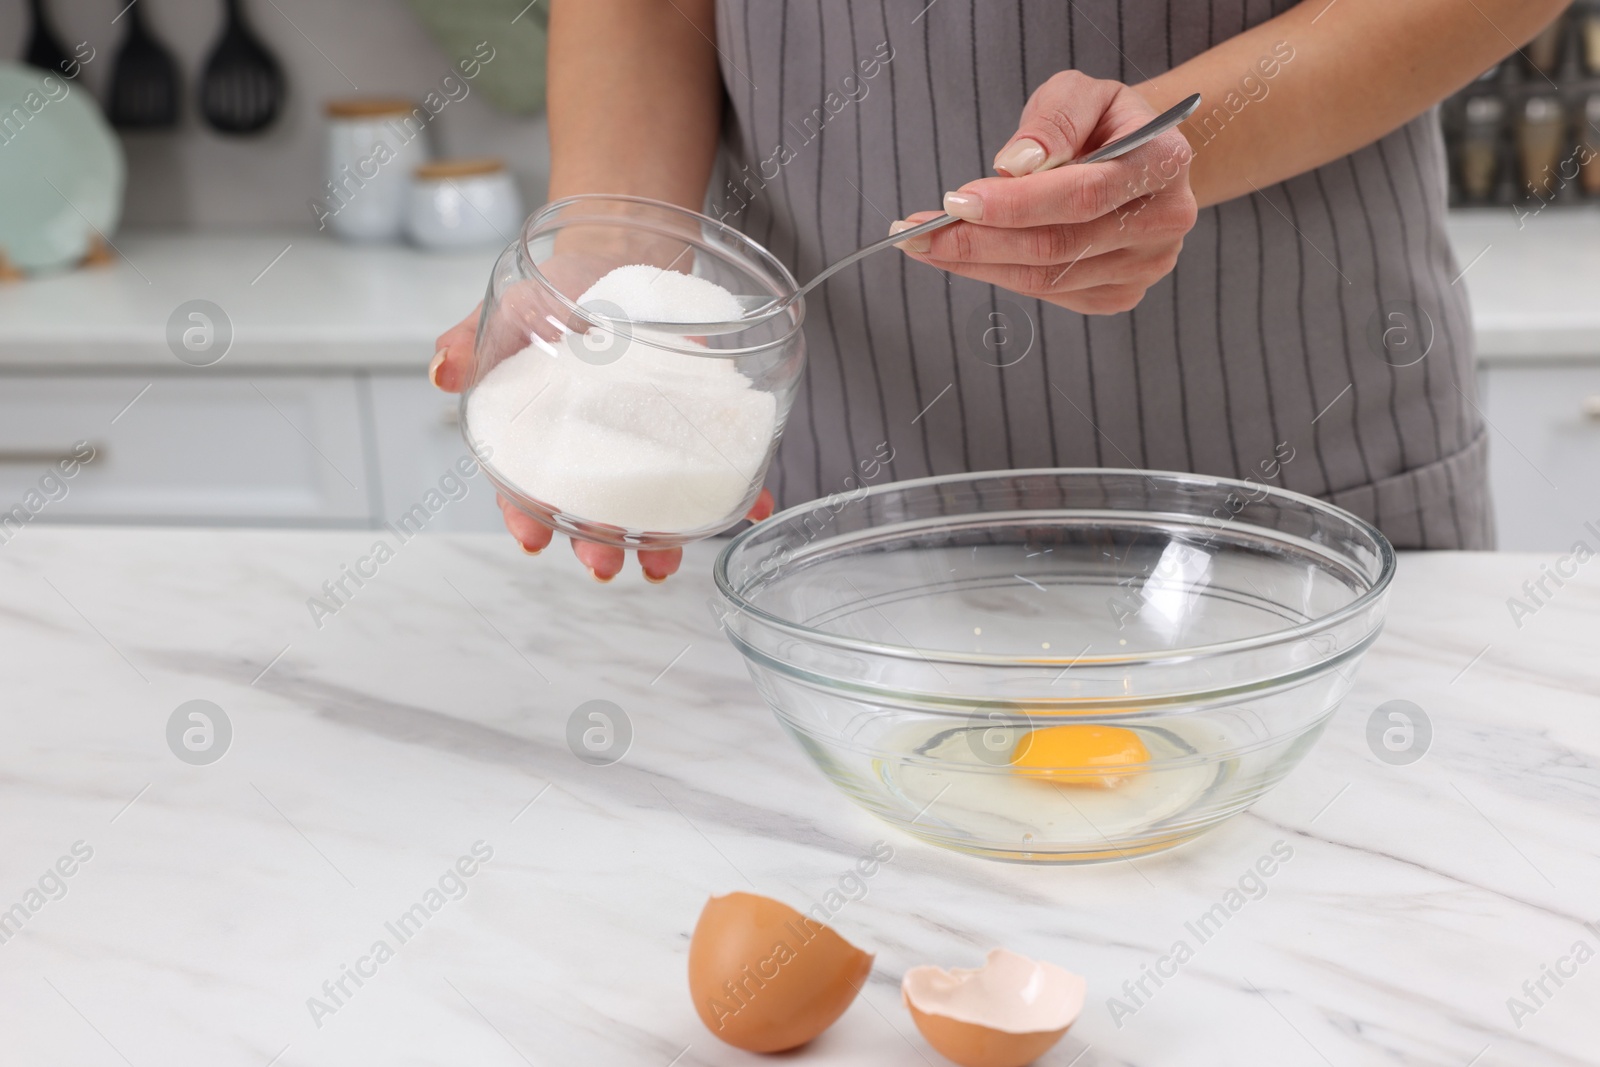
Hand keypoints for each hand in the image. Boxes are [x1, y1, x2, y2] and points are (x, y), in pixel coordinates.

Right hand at [430, 256, 775, 582]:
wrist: (619, 253)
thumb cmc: (558, 290)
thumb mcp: (511, 306)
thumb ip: (473, 339)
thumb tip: (443, 371)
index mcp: (542, 433)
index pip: (525, 486)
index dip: (525, 516)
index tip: (533, 539)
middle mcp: (593, 449)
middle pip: (589, 510)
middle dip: (597, 542)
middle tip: (605, 563)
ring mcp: (644, 443)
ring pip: (649, 503)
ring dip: (661, 539)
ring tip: (668, 563)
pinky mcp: (690, 425)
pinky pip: (713, 465)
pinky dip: (734, 492)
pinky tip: (752, 505)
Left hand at [891, 71, 1196, 315]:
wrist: (1140, 157)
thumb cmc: (1105, 122)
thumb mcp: (1081, 93)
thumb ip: (1054, 120)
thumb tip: (1016, 165)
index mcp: (1164, 162)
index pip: (1083, 193)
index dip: (1015, 204)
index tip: (956, 200)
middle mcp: (1164, 222)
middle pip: (1057, 246)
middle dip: (978, 241)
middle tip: (917, 232)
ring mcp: (1144, 267)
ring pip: (1045, 279)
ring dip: (977, 264)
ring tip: (925, 243)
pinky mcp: (1119, 295)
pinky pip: (1048, 295)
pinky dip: (997, 275)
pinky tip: (965, 256)